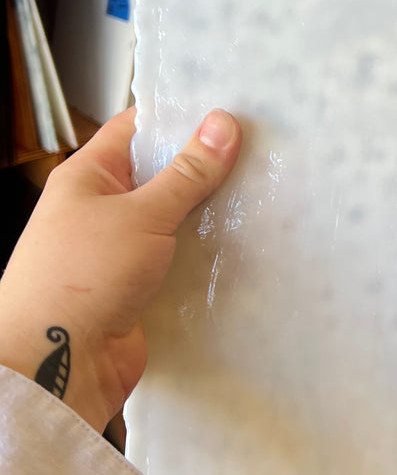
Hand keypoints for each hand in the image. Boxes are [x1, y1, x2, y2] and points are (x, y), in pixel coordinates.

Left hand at [0, 108, 242, 431]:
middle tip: (259, 151)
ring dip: (210, 214)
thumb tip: (222, 124)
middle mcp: (102, 210)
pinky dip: (206, 255)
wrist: (56, 363)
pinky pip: (179, 260)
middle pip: (161, 175)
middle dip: (205, 167)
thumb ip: (187, 173)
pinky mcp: (140, 288)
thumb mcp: (141, 215)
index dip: (179, 116)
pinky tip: (245, 247)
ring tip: (262, 194)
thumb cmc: (81, 277)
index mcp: (88, 177)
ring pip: (174, 220)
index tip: (229, 111)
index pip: (136, 129)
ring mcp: (121, 251)